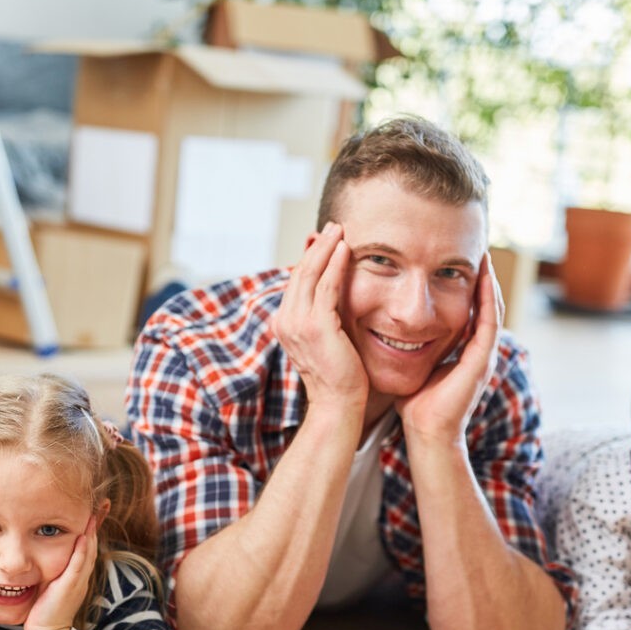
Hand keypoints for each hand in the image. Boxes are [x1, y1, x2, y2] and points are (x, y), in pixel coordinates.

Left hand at [24, 517, 98, 629]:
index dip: (92, 527)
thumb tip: (42, 554)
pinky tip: (83, 536)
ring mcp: (77, 581)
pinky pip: (78, 565)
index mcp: (77, 574)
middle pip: (92, 544)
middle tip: (104, 503)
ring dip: (92, 531)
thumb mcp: (51, 586)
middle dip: (97, 523)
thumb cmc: (44, 610)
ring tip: (95, 512)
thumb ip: (53, 571)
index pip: (87, 546)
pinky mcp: (70, 586)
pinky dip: (82, 550)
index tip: (96, 509)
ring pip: (88, 552)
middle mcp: (81, 575)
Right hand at [272, 223, 367, 416]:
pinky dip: (335, 264)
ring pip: (310, 274)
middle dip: (318, 246)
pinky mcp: (316, 326)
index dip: (312, 257)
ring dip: (326, 248)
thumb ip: (325, 313)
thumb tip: (333, 290)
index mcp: (284, 323)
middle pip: (300, 272)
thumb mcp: (327, 338)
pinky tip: (346, 249)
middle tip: (335, 226)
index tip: (327, 239)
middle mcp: (285, 321)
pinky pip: (326, 286)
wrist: (338, 404)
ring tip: (340, 229)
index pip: (297, 281)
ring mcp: (297, 323)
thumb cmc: (339, 375)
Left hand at [397, 256, 501, 444]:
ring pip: (492, 310)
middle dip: (482, 279)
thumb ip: (408, 347)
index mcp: (464, 352)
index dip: (468, 287)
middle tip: (478, 252)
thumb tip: (388, 330)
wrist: (427, 432)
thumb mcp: (412, 366)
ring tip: (484, 257)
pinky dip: (488, 299)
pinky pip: (490, 322)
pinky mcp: (483, 360)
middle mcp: (478, 351)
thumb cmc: (415, 405)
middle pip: (485, 306)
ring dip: (489, 282)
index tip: (458, 263)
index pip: (470, 311)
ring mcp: (484, 356)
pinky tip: (484, 278)